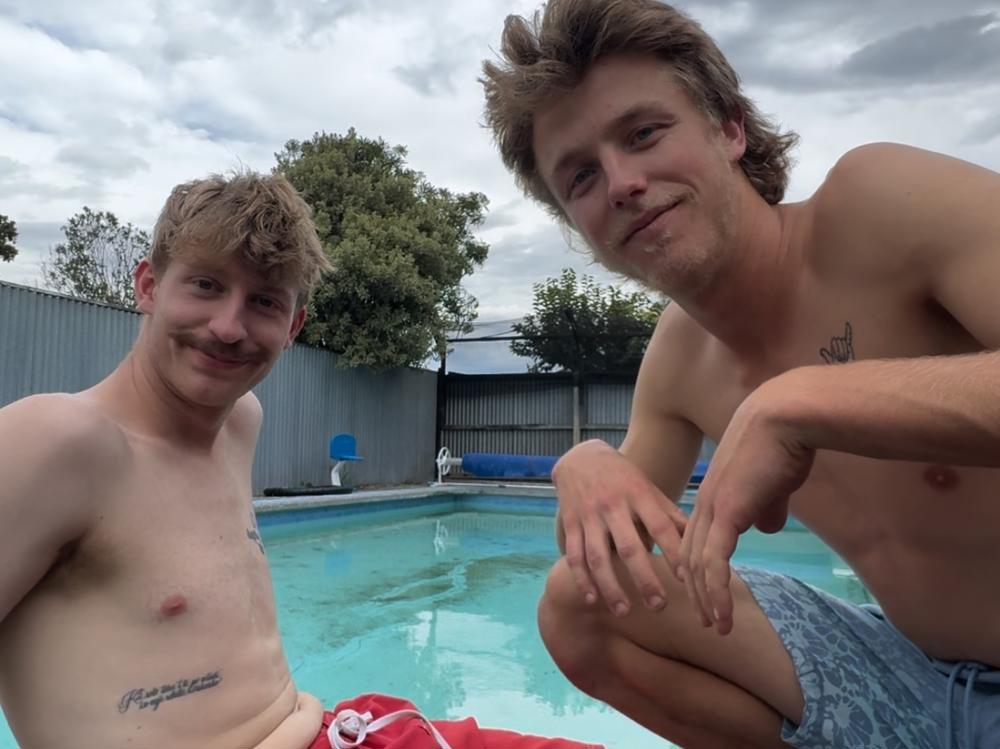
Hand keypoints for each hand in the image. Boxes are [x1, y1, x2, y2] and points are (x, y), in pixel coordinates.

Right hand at [553, 440, 687, 616]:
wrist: (581, 457)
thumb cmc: (624, 479)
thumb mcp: (649, 491)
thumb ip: (670, 517)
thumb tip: (700, 543)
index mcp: (639, 495)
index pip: (660, 526)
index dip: (673, 552)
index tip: (685, 579)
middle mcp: (613, 505)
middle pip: (630, 547)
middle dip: (644, 578)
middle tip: (659, 606)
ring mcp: (589, 515)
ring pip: (598, 556)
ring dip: (611, 586)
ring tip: (625, 611)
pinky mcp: (570, 523)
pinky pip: (575, 555)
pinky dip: (582, 579)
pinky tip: (593, 600)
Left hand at [677, 389, 814, 634]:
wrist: (785, 416)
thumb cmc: (784, 443)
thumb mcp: (773, 481)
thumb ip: (765, 505)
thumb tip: (766, 527)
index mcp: (714, 493)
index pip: (695, 539)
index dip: (697, 568)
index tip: (706, 593)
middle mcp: (706, 503)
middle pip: (689, 556)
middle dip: (697, 591)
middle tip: (705, 619)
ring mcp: (712, 509)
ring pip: (697, 566)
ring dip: (707, 601)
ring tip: (716, 627)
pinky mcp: (727, 514)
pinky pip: (714, 564)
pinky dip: (717, 594)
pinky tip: (722, 616)